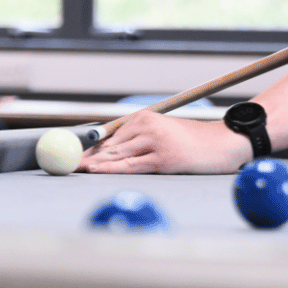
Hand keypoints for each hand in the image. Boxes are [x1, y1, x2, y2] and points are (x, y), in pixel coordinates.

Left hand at [78, 111, 252, 173]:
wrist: (223, 144)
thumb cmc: (193, 143)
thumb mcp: (163, 135)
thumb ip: (138, 142)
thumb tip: (106, 155)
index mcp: (143, 118)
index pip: (109, 135)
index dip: (87, 147)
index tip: (70, 154)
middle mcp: (146, 125)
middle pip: (108, 144)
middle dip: (86, 156)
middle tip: (64, 163)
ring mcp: (155, 140)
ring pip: (117, 155)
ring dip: (94, 164)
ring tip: (74, 168)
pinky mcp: (163, 157)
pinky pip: (131, 165)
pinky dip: (110, 168)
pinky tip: (94, 170)